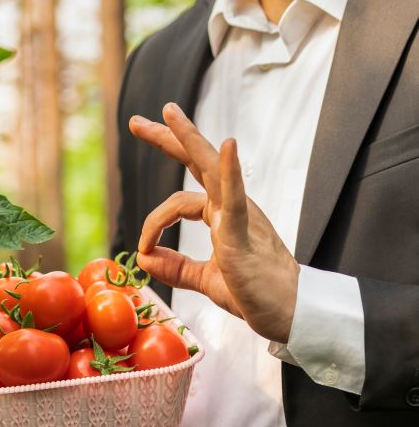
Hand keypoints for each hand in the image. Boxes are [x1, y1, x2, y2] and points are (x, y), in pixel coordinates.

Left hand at [128, 102, 299, 343]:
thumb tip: (144, 258)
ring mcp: (240, 215)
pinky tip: (228, 147)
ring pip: (212, 168)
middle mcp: (232, 207)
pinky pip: (236, 197)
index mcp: (224, 216)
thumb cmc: (255, 293)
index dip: (155, 219)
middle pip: (198, 163)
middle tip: (138, 122)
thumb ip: (177, 268)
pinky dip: (230, 171)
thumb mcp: (207, 279)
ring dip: (189, 139)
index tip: (142, 245)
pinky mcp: (245, 232)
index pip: (183, 198)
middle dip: (168, 139)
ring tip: (169, 114)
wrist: (288, 312)